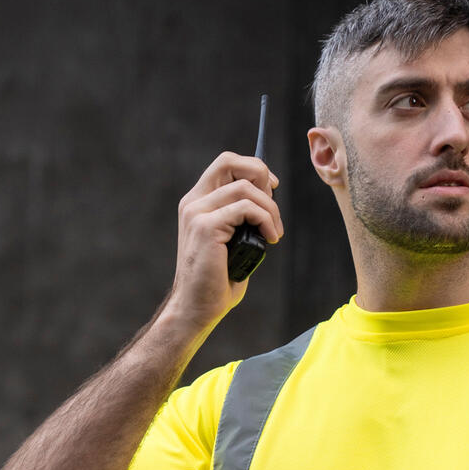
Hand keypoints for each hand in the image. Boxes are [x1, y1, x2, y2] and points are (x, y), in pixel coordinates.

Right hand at [169, 151, 283, 330]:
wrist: (197, 308)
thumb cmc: (217, 281)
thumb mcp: (232, 241)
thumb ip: (242, 218)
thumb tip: (268, 201)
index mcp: (198, 202)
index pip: (226, 164)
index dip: (253, 169)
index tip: (272, 190)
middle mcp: (194, 202)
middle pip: (230, 161)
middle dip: (261, 176)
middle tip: (273, 209)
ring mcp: (197, 212)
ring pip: (245, 187)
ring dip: (270, 208)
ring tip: (275, 233)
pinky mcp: (206, 227)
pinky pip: (246, 209)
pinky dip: (266, 220)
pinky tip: (271, 239)